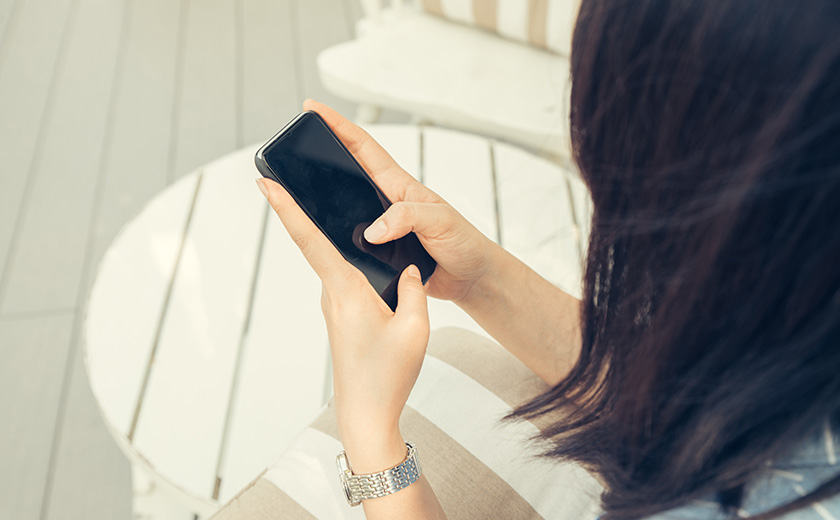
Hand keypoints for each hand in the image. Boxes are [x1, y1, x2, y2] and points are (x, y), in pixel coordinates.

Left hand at [256, 101, 432, 471]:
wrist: (367, 414)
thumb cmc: (388, 375)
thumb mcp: (416, 327)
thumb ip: (414, 289)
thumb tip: (409, 269)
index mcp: (347, 290)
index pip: (311, 240)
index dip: (287, 209)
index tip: (267, 183)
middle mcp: (333, 294)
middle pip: (317, 244)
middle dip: (304, 211)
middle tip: (292, 177)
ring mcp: (334, 307)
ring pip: (335, 263)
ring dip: (331, 237)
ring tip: (334, 208)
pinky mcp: (341, 317)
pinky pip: (344, 280)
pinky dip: (350, 262)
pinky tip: (366, 258)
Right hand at [301, 100, 499, 304]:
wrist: (472, 278)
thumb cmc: (464, 243)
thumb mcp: (440, 221)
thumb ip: (408, 218)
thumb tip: (373, 229)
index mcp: (399, 186)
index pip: (364, 147)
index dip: (339, 126)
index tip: (314, 108)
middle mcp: (386, 202)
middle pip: (346, 172)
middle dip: (320, 153)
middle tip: (295, 141)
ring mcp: (382, 226)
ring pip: (344, 207)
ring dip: (323, 199)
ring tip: (296, 188)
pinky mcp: (379, 251)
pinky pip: (350, 240)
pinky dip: (333, 237)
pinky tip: (319, 237)